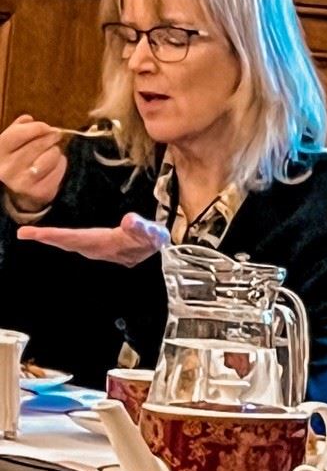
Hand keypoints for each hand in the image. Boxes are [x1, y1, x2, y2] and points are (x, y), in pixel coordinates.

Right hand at [0, 115, 68, 217]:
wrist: (22, 193)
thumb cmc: (18, 161)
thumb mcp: (12, 144)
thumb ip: (19, 128)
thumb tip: (29, 119)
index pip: (18, 134)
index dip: (36, 127)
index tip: (47, 127)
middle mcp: (7, 168)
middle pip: (38, 144)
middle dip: (51, 137)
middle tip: (56, 135)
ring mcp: (23, 182)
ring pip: (51, 156)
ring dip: (56, 151)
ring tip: (51, 153)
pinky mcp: (39, 192)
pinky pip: (59, 169)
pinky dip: (61, 164)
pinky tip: (55, 165)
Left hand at [19, 211, 166, 267]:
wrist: (157, 251)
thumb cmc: (153, 240)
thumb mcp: (153, 233)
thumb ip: (142, 227)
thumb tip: (129, 219)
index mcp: (107, 243)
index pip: (77, 239)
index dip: (57, 236)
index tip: (36, 234)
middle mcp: (97, 248)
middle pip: (68, 243)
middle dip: (48, 238)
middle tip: (25, 234)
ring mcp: (96, 249)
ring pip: (70, 244)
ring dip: (53, 239)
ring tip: (34, 234)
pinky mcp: (97, 247)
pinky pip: (74, 242)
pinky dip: (62, 239)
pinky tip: (55, 237)